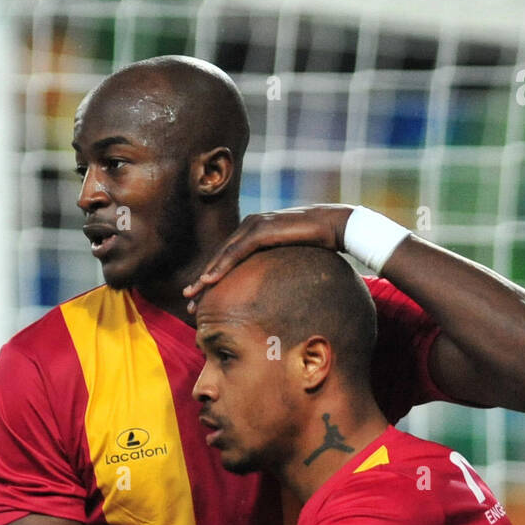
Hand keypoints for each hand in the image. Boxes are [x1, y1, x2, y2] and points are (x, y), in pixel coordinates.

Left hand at [183, 205, 354, 304]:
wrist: (336, 225)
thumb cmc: (318, 243)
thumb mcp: (290, 257)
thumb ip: (276, 264)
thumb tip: (274, 287)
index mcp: (255, 230)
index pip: (227, 256)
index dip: (212, 276)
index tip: (200, 297)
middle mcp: (250, 225)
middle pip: (220, 256)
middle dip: (203, 279)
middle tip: (188, 300)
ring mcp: (254, 225)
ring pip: (222, 255)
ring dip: (206, 276)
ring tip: (193, 295)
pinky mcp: (261, 230)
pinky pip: (236, 253)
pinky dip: (221, 267)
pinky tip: (209, 282)